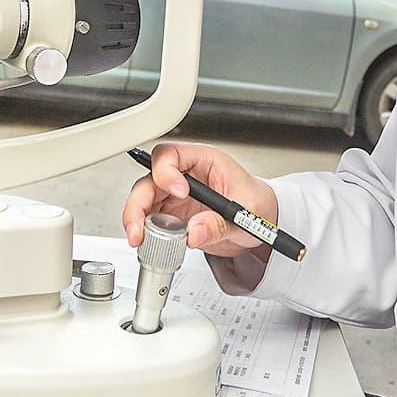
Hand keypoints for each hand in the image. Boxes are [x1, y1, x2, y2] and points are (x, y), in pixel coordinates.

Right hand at [123, 142, 278, 258]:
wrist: (260, 224)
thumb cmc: (258, 205)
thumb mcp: (247, 213)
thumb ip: (220, 224)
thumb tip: (194, 232)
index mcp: (204, 161)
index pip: (171, 155)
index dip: (166, 171)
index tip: (178, 193)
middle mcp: (185, 175)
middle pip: (150, 178)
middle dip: (139, 202)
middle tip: (139, 227)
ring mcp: (175, 195)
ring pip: (144, 199)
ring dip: (136, 218)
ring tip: (139, 238)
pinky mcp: (172, 215)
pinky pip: (149, 219)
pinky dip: (143, 231)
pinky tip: (146, 242)